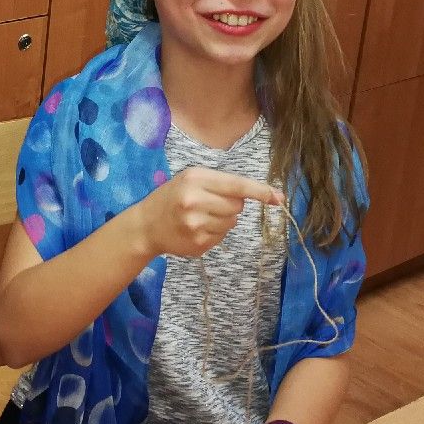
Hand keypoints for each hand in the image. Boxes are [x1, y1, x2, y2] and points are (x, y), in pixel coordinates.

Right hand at [130, 166, 282, 259]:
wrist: (145, 226)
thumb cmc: (172, 197)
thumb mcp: (190, 179)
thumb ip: (221, 183)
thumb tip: (263, 195)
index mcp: (194, 179)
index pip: (236, 185)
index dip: (260, 191)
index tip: (278, 197)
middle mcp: (195, 201)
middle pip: (238, 205)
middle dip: (232, 204)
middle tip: (211, 203)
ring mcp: (196, 225)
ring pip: (232, 222)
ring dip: (224, 219)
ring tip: (201, 216)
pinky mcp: (198, 244)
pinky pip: (222, 237)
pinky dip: (215, 232)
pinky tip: (197, 228)